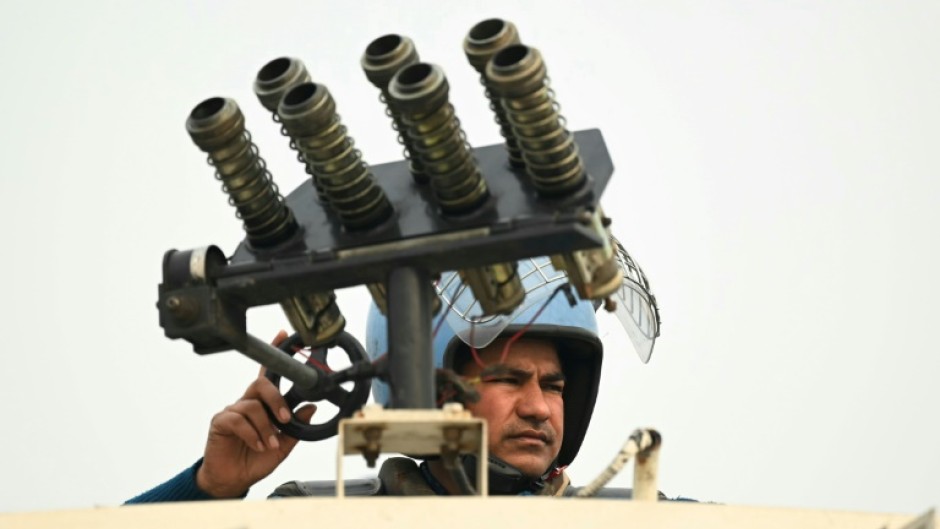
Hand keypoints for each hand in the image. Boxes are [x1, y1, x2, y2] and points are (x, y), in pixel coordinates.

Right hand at [195, 330, 316, 497]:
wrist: (233, 480)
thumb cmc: (255, 459)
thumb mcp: (283, 446)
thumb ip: (296, 428)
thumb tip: (311, 409)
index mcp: (262, 405)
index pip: (267, 374)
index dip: (273, 353)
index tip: (283, 335)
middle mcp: (246, 403)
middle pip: (260, 384)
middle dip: (276, 399)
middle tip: (285, 419)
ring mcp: (232, 411)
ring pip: (252, 405)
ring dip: (265, 427)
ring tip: (269, 444)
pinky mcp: (220, 422)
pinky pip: (237, 419)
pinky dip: (252, 434)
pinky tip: (257, 444)